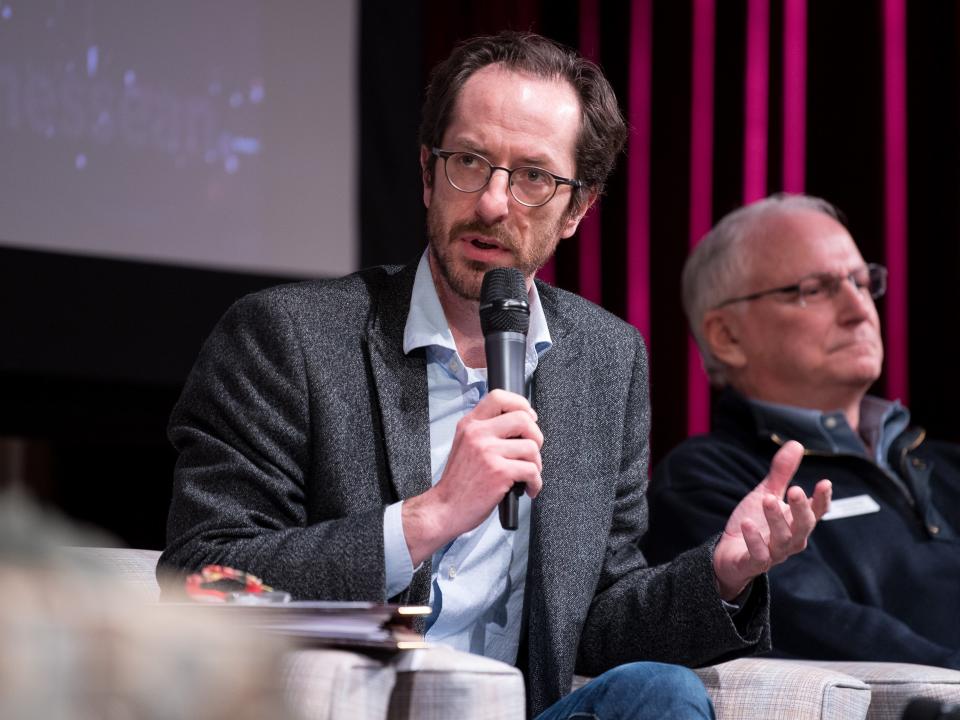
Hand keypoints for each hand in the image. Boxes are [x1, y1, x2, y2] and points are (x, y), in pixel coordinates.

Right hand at [402, 389, 542, 563]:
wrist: (445, 508)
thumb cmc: (458, 482)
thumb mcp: (464, 445)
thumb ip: (485, 431)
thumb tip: (519, 424)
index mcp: (470, 424)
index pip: (499, 396)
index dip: (521, 404)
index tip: (529, 417)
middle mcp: (477, 434)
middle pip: (523, 418)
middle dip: (536, 436)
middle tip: (532, 451)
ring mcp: (488, 452)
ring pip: (531, 446)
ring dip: (536, 464)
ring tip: (528, 474)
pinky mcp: (499, 472)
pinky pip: (532, 470)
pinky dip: (535, 482)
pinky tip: (527, 488)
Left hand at [712, 440, 831, 599]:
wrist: (729, 554)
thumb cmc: (755, 522)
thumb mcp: (766, 493)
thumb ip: (781, 473)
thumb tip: (797, 444)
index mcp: (797, 522)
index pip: (817, 511)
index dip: (823, 499)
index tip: (825, 482)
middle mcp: (791, 539)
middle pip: (804, 526)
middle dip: (801, 508)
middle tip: (796, 490)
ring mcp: (774, 553)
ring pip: (783, 539)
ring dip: (776, 519)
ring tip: (767, 499)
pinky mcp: (754, 563)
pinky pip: (758, 555)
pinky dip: (754, 540)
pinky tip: (747, 523)